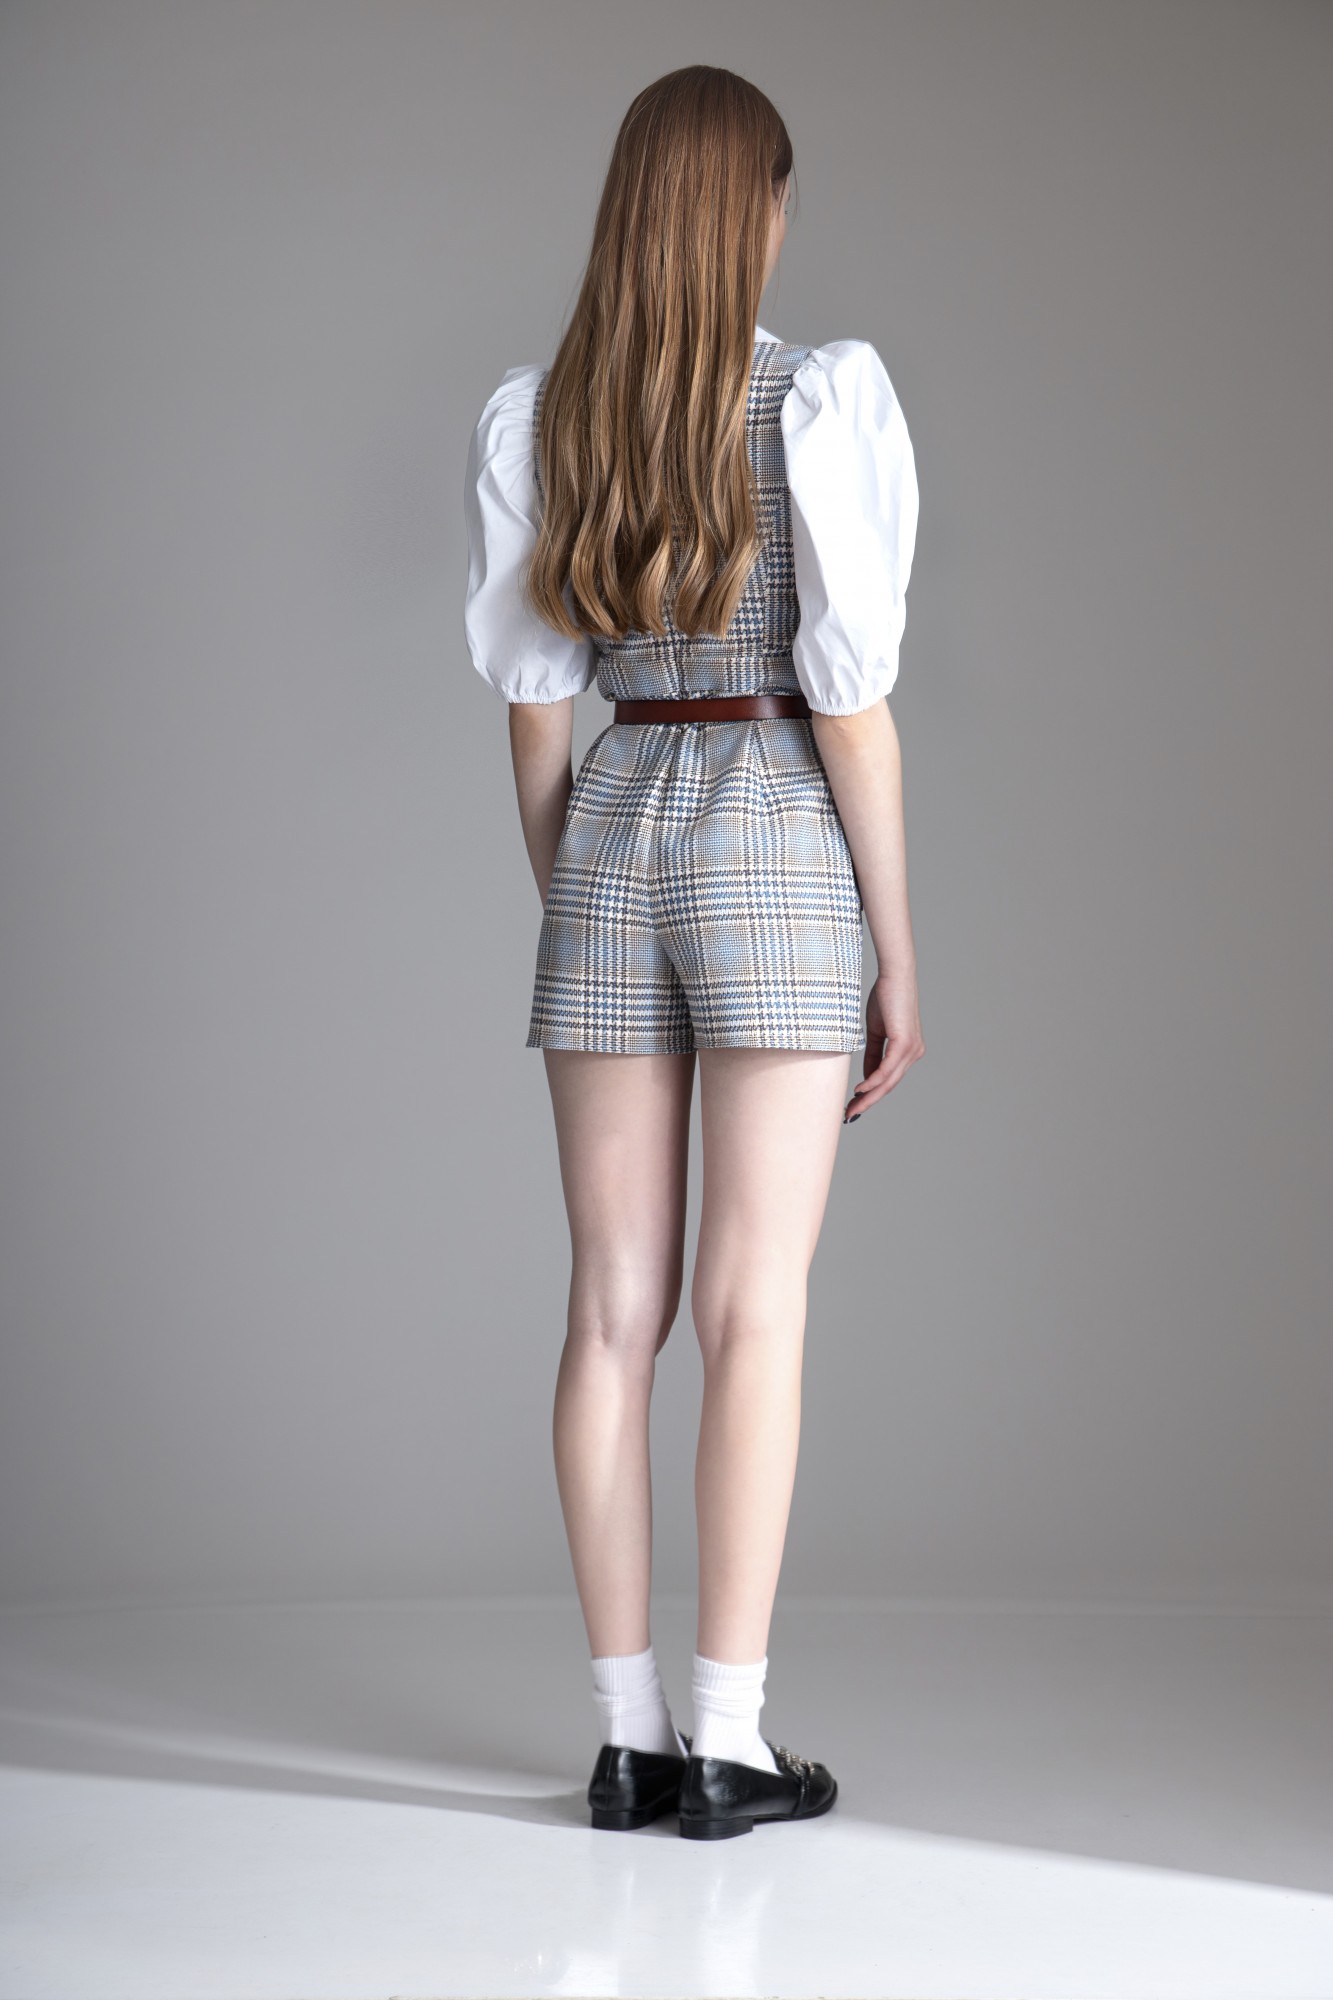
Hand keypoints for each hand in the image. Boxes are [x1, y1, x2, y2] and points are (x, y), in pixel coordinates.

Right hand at [844, 966, 924, 1122]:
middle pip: (889, 1086)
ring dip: (869, 1096)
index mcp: (908, 1051)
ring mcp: (912, 1050)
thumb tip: (866, 1077)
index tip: (855, 1104)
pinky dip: (872, 1082)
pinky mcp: (904, 1044)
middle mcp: (914, 1054)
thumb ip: (872, 1055)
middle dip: (868, 1101)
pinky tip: (860, 1089)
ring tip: (852, 1107)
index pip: (889, 1080)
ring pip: (888, 1082)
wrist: (894, 977)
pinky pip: (887, 1070)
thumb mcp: (875, 1032)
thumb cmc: (886, 998)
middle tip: (850, 1113)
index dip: (872, 1094)